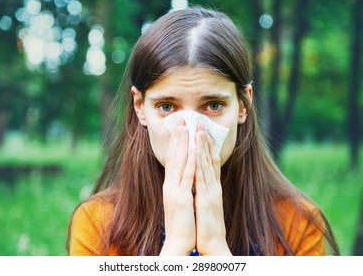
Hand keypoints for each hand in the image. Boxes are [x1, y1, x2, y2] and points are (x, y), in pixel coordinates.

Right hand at [160, 120, 195, 254]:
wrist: (177, 243)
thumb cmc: (181, 224)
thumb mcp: (180, 203)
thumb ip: (181, 189)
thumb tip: (185, 179)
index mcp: (171, 186)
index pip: (174, 160)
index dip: (177, 143)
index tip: (180, 129)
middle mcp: (171, 185)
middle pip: (175, 157)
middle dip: (179, 138)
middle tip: (181, 120)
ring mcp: (175, 191)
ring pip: (179, 162)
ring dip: (183, 144)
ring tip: (186, 127)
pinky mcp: (181, 198)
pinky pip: (186, 176)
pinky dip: (189, 161)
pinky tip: (192, 149)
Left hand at [194, 124, 231, 254]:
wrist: (212, 243)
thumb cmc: (207, 226)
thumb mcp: (205, 205)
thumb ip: (203, 192)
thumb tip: (198, 182)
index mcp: (212, 188)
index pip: (209, 163)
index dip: (206, 147)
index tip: (201, 132)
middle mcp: (213, 186)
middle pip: (209, 159)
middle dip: (205, 141)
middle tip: (200, 123)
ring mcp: (212, 191)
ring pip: (206, 164)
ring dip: (202, 146)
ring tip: (198, 130)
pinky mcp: (207, 198)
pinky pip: (202, 177)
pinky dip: (200, 162)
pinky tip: (196, 150)